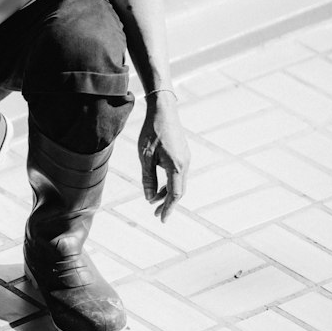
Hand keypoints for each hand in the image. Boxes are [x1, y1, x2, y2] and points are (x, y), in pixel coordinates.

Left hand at [139, 92, 188, 220]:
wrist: (163, 110)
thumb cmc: (152, 132)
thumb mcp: (145, 157)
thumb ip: (148, 178)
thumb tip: (149, 197)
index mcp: (176, 166)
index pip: (175, 194)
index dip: (168, 208)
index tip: (162, 220)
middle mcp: (185, 164)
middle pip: (179, 190)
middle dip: (167, 203)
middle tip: (156, 214)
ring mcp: (186, 158)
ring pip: (179, 182)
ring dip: (167, 193)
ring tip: (154, 201)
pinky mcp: (183, 154)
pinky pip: (178, 174)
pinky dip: (170, 183)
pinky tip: (159, 185)